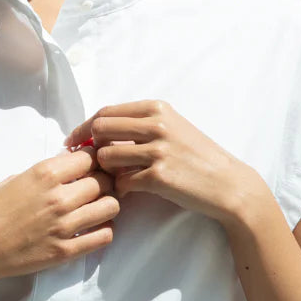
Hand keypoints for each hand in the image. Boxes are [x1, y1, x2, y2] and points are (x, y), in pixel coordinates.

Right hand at [0, 147, 119, 286]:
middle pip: (105, 181)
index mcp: (45, 174)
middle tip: (95, 188)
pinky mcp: (66, 251)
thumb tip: (69, 166)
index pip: (91, 157)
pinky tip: (92, 228)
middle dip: (104, 181)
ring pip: (111, 207)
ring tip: (95, 208)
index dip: (93, 160)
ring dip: (107, 205)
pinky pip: (105, 236)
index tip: (89, 166)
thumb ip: (46, 172)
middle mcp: (60, 197)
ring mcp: (65, 226)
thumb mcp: (15, 178)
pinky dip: (104, 229)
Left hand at [64, 99, 250, 226]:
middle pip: (100, 130)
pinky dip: (121, 190)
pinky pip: (122, 182)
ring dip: (105, 171)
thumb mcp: (172, 127)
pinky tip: (130, 192)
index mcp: (157, 108)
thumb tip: (97, 130)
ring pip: (106, 157)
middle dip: (90, 148)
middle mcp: (156, 124)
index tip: (74, 141)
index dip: (84, 128)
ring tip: (115, 179)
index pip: (106, 112)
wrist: (227, 183)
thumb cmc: (196, 156)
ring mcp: (158, 150)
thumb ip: (139, 125)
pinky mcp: (159, 176)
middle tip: (92, 163)